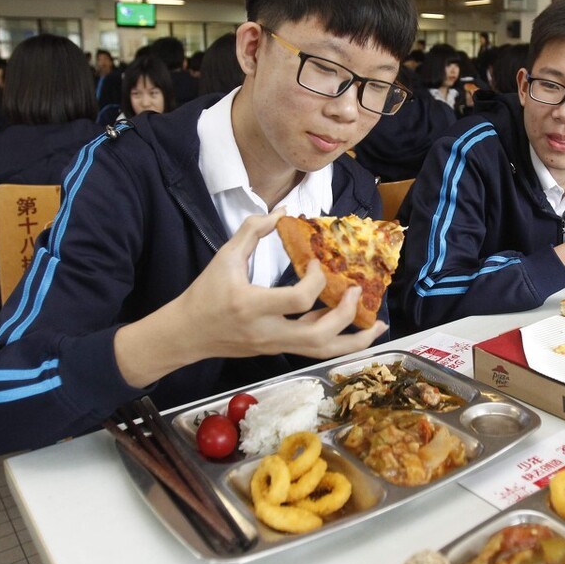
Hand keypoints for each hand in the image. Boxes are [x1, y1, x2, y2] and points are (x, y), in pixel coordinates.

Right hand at [115, 210, 385, 387]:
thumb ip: (252, 231)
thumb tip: (282, 210)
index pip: (296, 301)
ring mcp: (275, 346)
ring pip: (321, 353)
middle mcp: (267, 332)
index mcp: (251, 306)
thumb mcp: (224, 257)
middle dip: (344, 315)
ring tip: (377, 325)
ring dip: (354, 340)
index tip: (315, 262)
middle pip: (317, 336)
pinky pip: (314, 351)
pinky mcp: (279, 351)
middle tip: (355, 291)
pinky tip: (354, 327)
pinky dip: (339, 341)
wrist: (187, 334)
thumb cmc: (205, 293)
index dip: (314, 281)